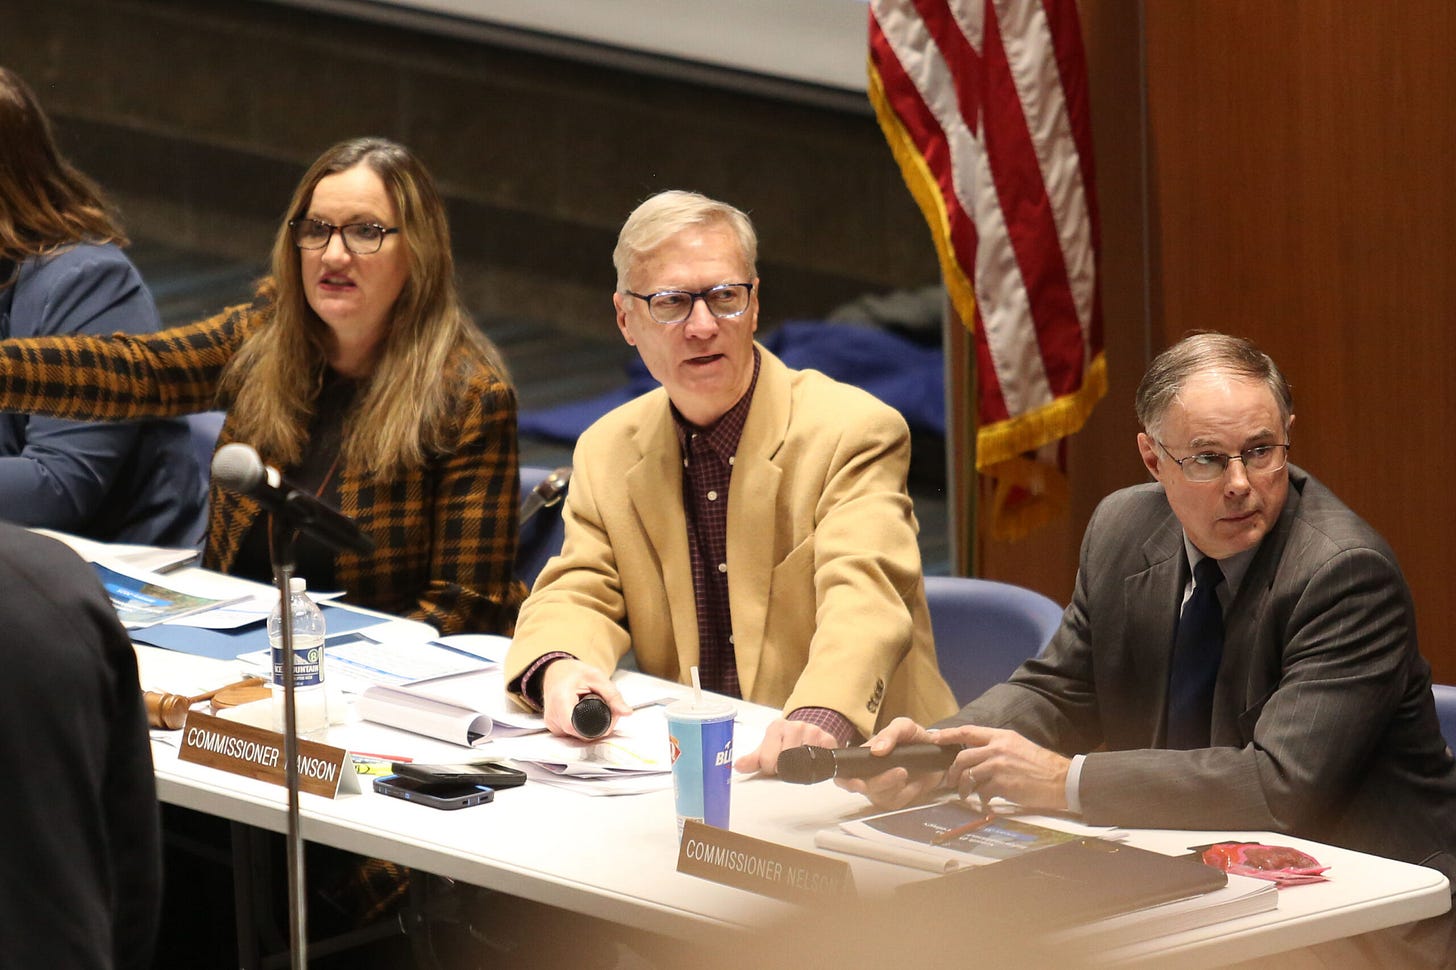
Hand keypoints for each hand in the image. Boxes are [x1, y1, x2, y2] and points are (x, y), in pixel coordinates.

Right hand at [539, 659, 632, 738]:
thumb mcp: (597, 677)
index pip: (576, 727)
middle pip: (581, 734)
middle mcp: (553, 717)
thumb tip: (627, 712)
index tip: (609, 718)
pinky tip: (589, 716)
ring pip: (578, 736)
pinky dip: (584, 728)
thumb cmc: (574, 673)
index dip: (596, 729)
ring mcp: (553, 725)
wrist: (555, 672)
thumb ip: (613, 696)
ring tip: (598, 710)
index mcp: (561, 701)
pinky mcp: (555, 729)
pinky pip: (573, 735)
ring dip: (592, 729)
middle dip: (600, 728)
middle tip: (609, 710)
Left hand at [733, 717, 837, 774]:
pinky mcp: (828, 739)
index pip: (768, 758)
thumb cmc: (784, 744)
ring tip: (800, 764)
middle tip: (787, 767)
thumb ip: (752, 760)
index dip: (771, 768)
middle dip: (785, 770)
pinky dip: (817, 766)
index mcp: (777, 727)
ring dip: (802, 769)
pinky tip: (813, 762)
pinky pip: (821, 759)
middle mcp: (796, 726)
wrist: (809, 733)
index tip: (774, 766)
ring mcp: (813, 731)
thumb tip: (738, 766)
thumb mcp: (766, 750)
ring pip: (803, 762)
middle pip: (786, 761)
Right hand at [833, 717, 946, 809]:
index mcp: (864, 754)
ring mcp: (878, 788)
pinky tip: (915, 784)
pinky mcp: (892, 799)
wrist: (935, 754)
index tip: (849, 779)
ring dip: (894, 785)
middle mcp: (866, 774)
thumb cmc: (914, 738)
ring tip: (907, 771)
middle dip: (880, 781)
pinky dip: (907, 794)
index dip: (841, 776)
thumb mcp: (904, 727)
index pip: (843, 768)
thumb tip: (876, 750)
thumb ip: (890, 734)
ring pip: (877, 795)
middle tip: (900, 772)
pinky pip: (893, 802)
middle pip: (860, 786)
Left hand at [932, 725, 1070, 811]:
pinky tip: (985, 802)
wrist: (1061, 780)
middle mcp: (998, 748)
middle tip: (951, 780)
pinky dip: (980, 799)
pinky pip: (981, 791)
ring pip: (969, 776)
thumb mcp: (1018, 746)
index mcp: (1001, 736)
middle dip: (953, 771)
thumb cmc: (1041, 765)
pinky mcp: (1002, 784)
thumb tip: (977, 754)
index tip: (934, 738)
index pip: (968, 731)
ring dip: (964, 788)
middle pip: (963, 757)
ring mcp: (999, 765)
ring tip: (966, 794)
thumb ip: (997, 747)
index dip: (948, 734)